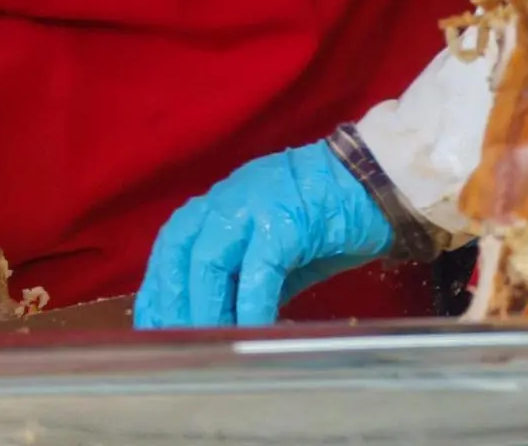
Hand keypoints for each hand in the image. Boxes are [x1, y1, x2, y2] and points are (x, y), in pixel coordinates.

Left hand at [135, 143, 392, 328]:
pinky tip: (251, 332)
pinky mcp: (286, 221)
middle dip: (172, 302)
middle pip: (179, 253)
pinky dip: (251, 304)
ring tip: (205, 345)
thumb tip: (223, 322)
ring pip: (209, 259)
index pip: (171, 249)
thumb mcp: (275, 254)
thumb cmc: (326, 220)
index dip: (157, 289)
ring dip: (204, 306)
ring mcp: (254, 207)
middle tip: (173, 344)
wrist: (377, 181)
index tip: (150, 327)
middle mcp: (226, 202)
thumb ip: (245, 280)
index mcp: (218, 207)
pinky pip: (258, 269)